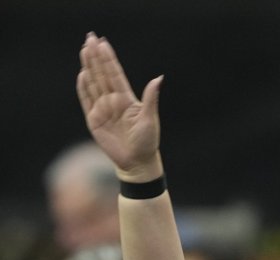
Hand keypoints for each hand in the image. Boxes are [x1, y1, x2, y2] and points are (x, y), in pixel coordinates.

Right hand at [76, 32, 162, 180]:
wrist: (137, 163)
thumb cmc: (147, 142)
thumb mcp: (150, 119)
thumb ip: (151, 98)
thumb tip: (158, 78)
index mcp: (127, 99)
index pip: (116, 74)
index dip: (109, 59)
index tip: (103, 42)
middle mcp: (114, 101)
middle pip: (102, 74)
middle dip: (96, 56)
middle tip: (90, 37)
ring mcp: (103, 109)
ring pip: (93, 83)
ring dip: (88, 67)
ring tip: (84, 49)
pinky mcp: (94, 120)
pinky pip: (86, 100)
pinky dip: (83, 88)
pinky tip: (82, 74)